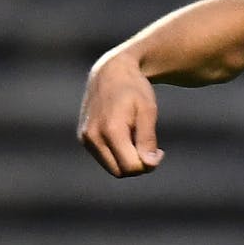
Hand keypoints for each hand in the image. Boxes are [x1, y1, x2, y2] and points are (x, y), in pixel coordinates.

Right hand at [77, 51, 165, 176]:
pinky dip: (118, 155)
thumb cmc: (134, 90)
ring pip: (111, 167)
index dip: (149, 164)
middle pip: (120, 172)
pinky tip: (128, 138)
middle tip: (152, 149)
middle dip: (138, 166)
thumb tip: (149, 165)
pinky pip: (104, 158)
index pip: (131, 167)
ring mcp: (85, 138)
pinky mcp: (83, 138)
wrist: (110, 72)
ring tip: (139, 140)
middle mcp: (93, 136)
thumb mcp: (148, 111)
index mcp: (110, 130)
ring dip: (128, 161)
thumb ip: (147, 139)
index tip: (159, 151)